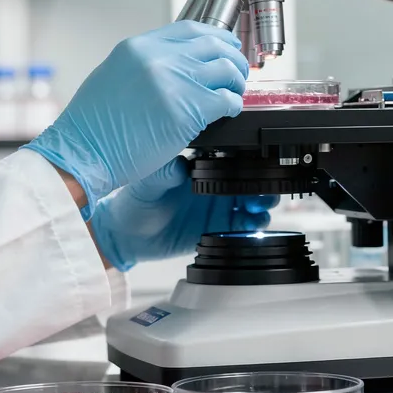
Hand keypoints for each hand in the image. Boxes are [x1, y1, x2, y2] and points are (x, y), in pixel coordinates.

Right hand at [25, 22, 248, 217]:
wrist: (83, 152)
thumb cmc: (93, 125)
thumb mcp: (113, 75)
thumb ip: (144, 64)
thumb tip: (174, 64)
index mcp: (139, 46)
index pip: (190, 29)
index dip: (215, 37)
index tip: (225, 46)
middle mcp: (159, 58)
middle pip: (214, 44)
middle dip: (232, 57)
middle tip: (237, 72)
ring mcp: (175, 81)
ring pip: (226, 68)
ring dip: (236, 81)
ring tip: (234, 92)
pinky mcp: (188, 110)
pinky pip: (227, 99)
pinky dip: (234, 104)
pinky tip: (228, 112)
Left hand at [91, 158, 278, 268]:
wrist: (128, 237)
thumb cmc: (133, 203)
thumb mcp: (145, 185)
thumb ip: (163, 174)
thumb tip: (178, 165)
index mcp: (199, 165)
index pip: (231, 155)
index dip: (248, 157)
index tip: (256, 162)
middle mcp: (214, 183)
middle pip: (251, 177)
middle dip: (264, 181)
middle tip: (262, 190)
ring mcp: (219, 205)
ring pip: (254, 199)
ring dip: (264, 202)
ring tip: (258, 208)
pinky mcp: (220, 228)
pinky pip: (246, 225)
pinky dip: (255, 224)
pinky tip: (253, 225)